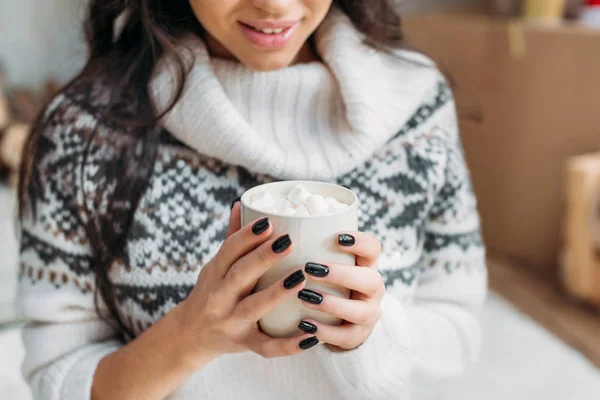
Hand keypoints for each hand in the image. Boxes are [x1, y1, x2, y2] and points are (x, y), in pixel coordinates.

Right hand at [173, 202, 316, 368]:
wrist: (190, 336)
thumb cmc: (210, 293)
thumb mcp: (215, 266)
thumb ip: (232, 238)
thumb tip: (242, 204)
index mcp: (214, 274)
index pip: (228, 251)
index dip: (247, 236)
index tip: (268, 222)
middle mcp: (219, 298)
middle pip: (239, 275)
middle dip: (262, 258)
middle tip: (288, 242)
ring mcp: (231, 322)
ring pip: (253, 308)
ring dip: (276, 293)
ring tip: (300, 277)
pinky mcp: (244, 344)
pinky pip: (268, 347)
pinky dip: (290, 344)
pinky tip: (312, 335)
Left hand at [297, 232, 383, 350]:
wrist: (340, 320)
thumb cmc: (326, 282)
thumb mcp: (326, 262)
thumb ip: (310, 247)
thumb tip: (268, 224)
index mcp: (366, 265)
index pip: (373, 248)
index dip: (360, 241)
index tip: (336, 237)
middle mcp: (372, 289)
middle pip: (370, 280)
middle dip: (341, 274)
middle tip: (310, 269)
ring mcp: (368, 314)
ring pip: (361, 311)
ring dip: (332, 303)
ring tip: (305, 297)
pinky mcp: (358, 336)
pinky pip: (346, 337)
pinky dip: (326, 332)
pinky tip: (305, 325)